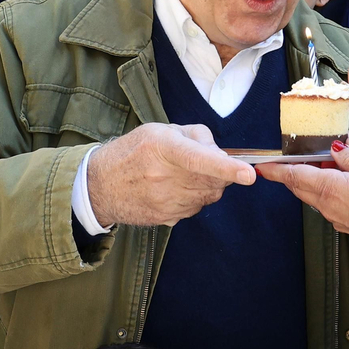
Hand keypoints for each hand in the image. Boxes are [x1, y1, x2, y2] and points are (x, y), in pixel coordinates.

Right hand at [86, 123, 257, 226]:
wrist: (100, 187)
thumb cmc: (132, 152)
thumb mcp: (159, 130)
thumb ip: (196, 136)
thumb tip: (220, 153)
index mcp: (162, 148)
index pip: (199, 159)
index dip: (227, 167)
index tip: (248, 174)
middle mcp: (164, 176)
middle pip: (213, 179)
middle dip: (222, 171)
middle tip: (207, 161)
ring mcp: (165, 201)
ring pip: (209, 195)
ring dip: (209, 184)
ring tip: (184, 174)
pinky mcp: (167, 218)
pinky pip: (197, 207)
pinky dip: (196, 197)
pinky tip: (176, 189)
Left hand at [258, 142, 348, 276]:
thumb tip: (334, 149)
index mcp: (329, 187)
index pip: (293, 175)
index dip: (275, 169)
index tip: (260, 165)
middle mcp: (327, 204)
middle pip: (298, 186)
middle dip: (287, 173)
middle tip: (282, 161)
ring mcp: (335, 216)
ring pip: (311, 195)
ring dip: (306, 181)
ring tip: (313, 165)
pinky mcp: (344, 223)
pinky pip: (325, 203)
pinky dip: (322, 190)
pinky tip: (336, 182)